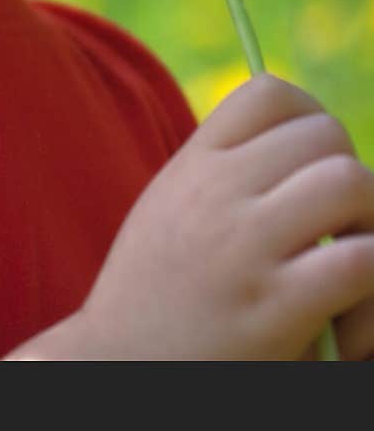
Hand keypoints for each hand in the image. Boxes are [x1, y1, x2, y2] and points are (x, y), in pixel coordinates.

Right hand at [5, 74, 373, 359]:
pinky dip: (372, 282)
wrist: (118, 371)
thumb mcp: (172, 207)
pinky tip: (348, 316)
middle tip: (340, 227)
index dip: (311, 119)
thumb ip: (222, 170)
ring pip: (350, 183)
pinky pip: (358, 261)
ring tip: (351, 265)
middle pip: (324, 135)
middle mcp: (217, 193)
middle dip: (349, 176)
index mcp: (193, 165)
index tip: (313, 164)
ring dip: (370, 223)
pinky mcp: (273, 309)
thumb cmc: (156, 296)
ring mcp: (244, 247)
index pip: (269, 93)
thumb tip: (302, 141)